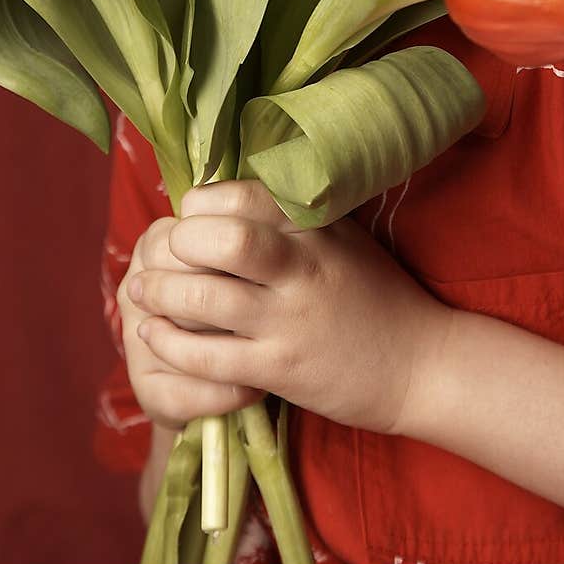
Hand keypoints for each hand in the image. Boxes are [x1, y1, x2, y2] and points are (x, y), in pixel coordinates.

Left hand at [124, 179, 450, 434]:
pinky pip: (209, 356)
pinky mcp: (280, 369)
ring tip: (141, 289)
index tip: (189, 215)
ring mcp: (290, 320)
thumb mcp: (342, 236)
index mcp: (315, 227)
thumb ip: (292, 213)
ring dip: (159, 292)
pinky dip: (171, 343)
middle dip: (176, 242)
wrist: (422, 363)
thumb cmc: (375, 293)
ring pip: (204, 298)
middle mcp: (302, 267)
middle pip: (221, 239)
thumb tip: (225, 193)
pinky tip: (154, 334)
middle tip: (160, 251)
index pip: (243, 196)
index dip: (201, 203)